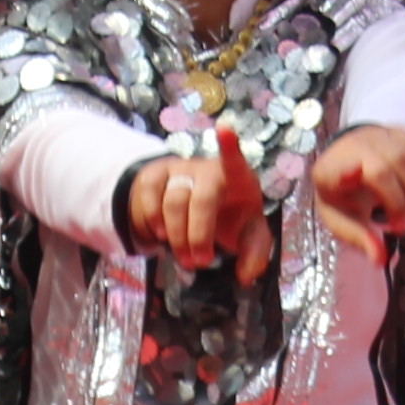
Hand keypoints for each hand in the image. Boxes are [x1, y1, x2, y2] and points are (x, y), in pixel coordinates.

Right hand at [127, 140, 266, 271]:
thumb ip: (256, 253)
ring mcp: (179, 170)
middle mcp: (207, 169)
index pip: (235, 159)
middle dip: (198, 235)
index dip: (230, 146)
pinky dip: (153, 222)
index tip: (225, 129)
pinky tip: (160, 236)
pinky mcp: (155, 175)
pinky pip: (148, 197)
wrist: (198, 209)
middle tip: (200, 262)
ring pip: (172, 202)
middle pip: (201, 198)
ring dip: (176, 236)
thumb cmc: (231, 217)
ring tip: (184, 259)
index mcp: (237, 177)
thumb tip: (247, 275)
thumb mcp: (249, 234)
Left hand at [309, 126, 404, 238]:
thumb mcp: (343, 221)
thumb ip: (359, 239)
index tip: (353, 174)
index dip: (344, 171)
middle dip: (398, 201)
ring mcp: (378, 136)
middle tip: (402, 224)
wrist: (351, 161)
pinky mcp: (400, 133)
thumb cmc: (344, 196)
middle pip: (382, 170)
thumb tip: (381, 260)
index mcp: (329, 172)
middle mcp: (352, 148)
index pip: (336, 170)